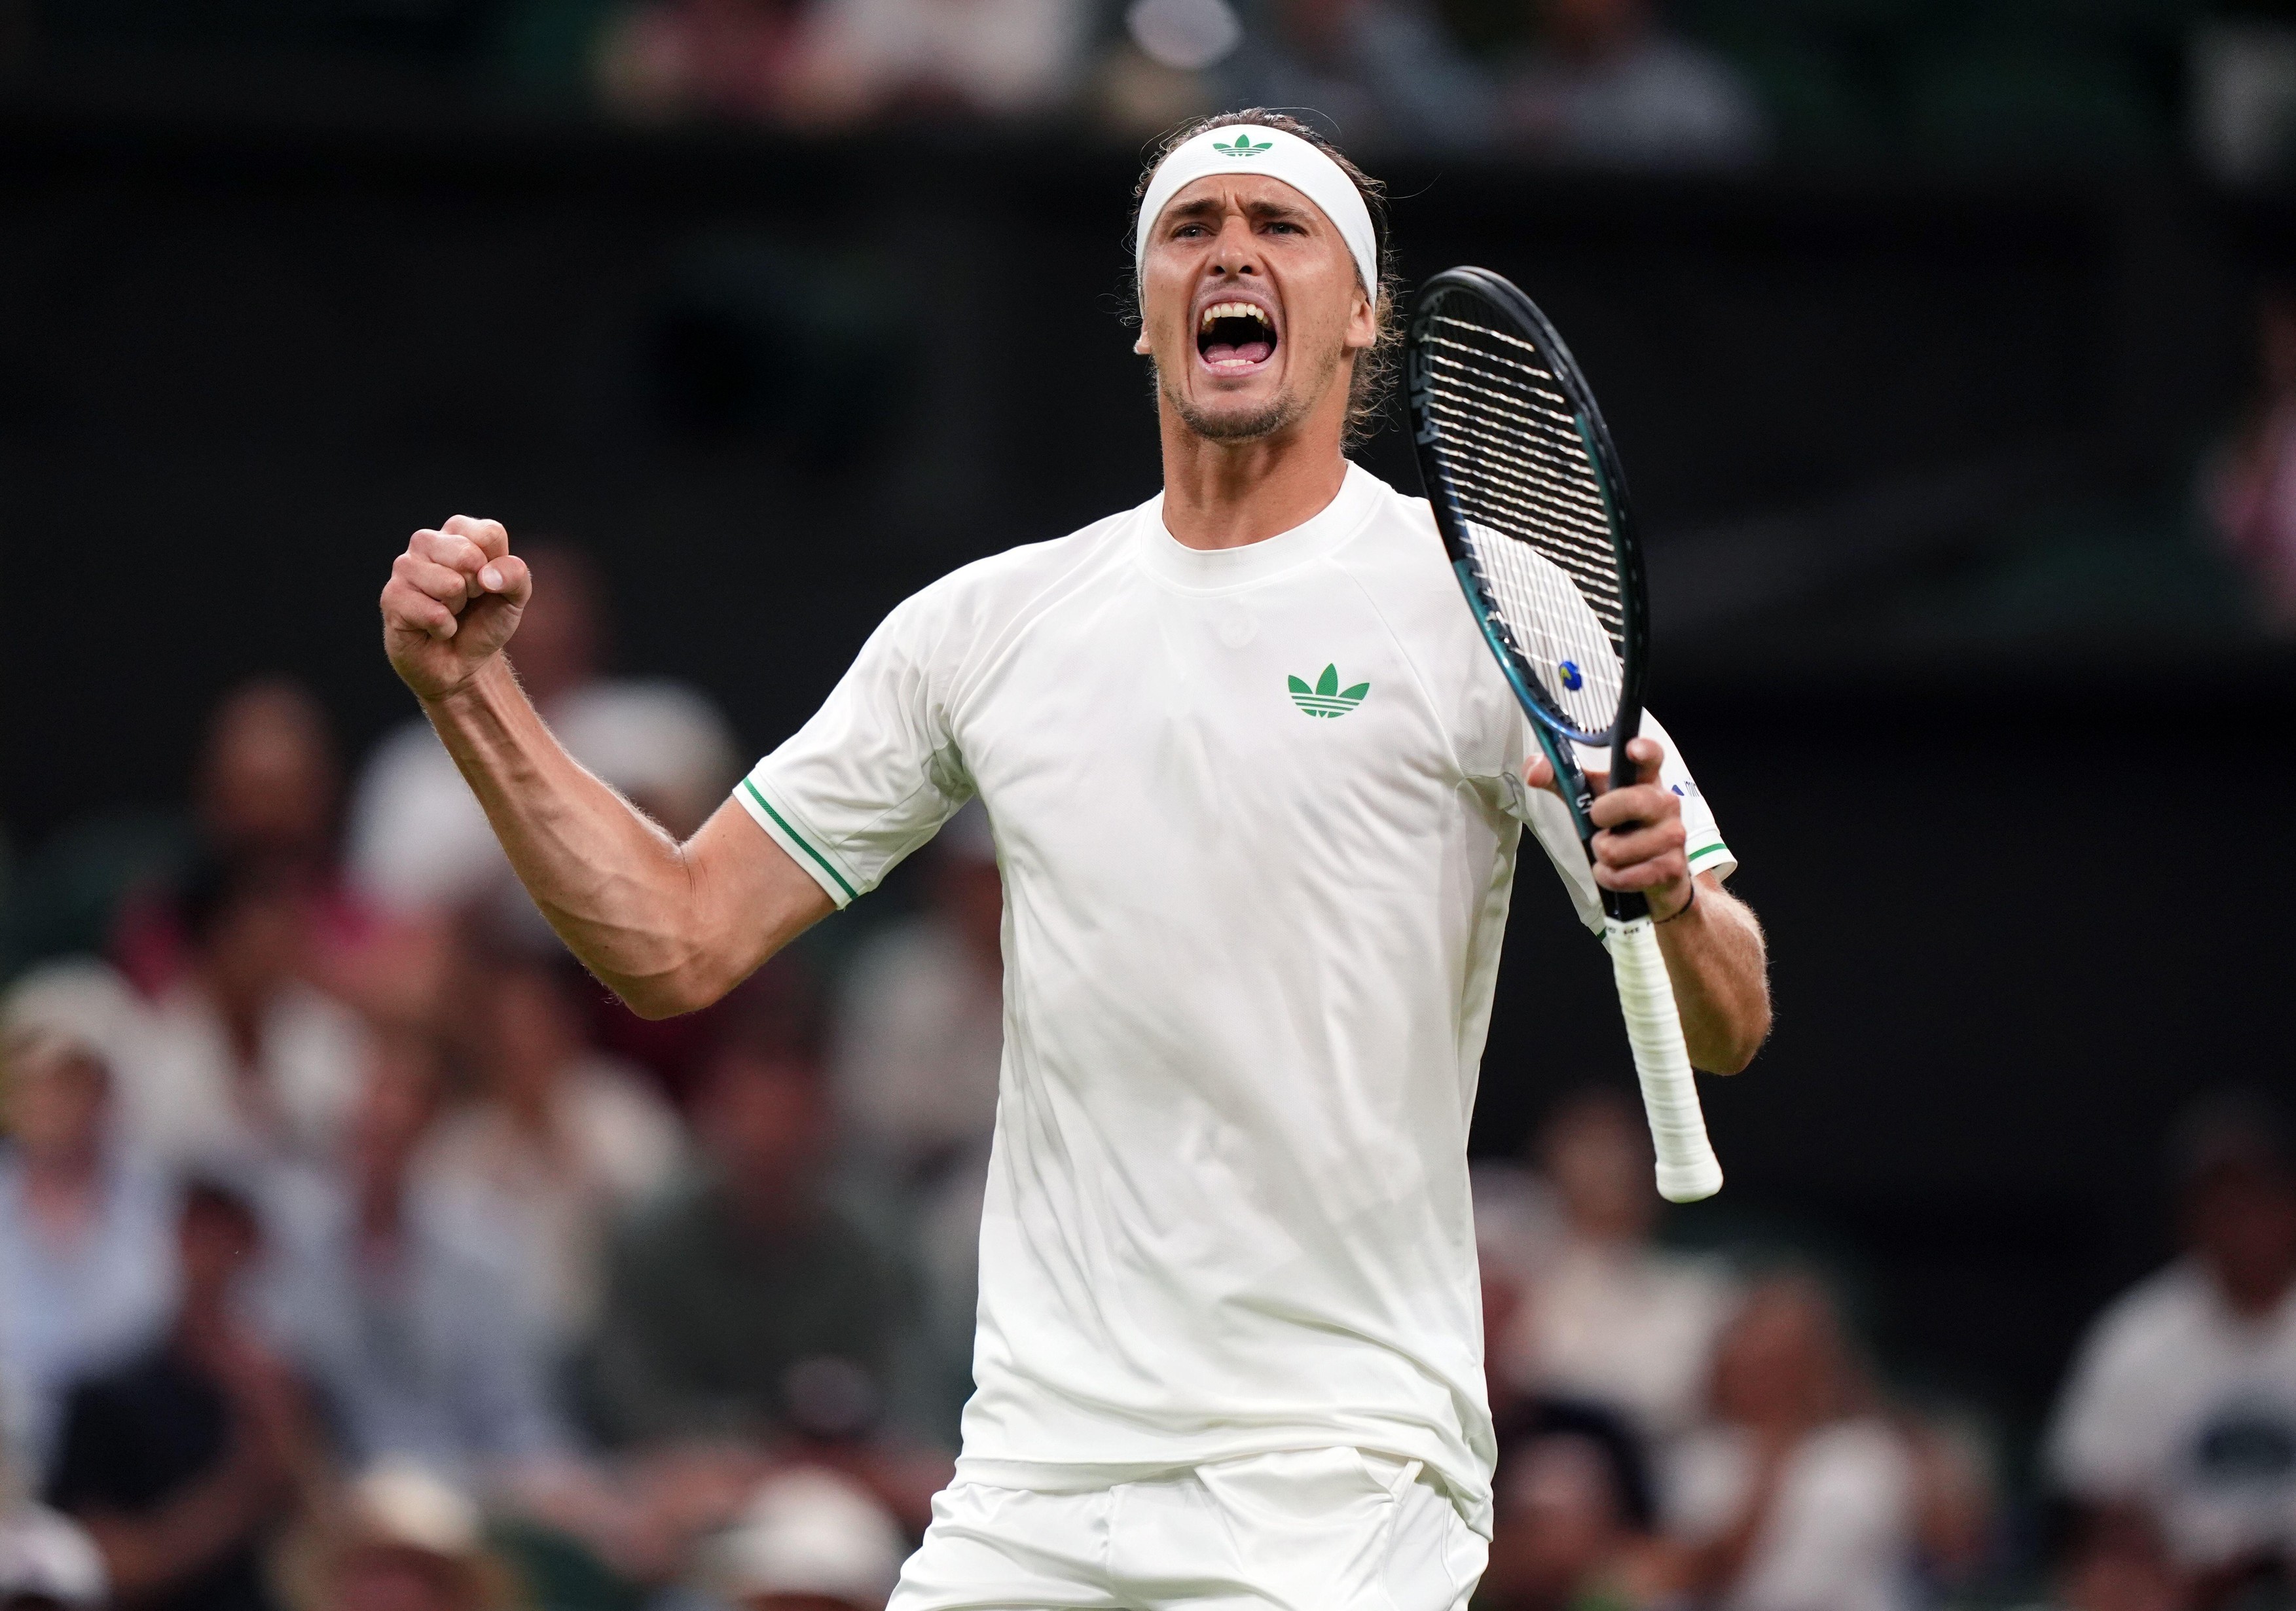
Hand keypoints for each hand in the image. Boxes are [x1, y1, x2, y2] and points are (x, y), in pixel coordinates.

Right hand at [380, 515, 531, 702]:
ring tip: (448, 612)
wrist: (463, 663)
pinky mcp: (391, 597)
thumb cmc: (485, 621)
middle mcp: (426, 542)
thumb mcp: (514, 597)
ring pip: (450, 584)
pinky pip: (433, 613)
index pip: (490, 534)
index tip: (488, 583)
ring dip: (457, 609)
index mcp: (458, 533)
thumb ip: (516, 575)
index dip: (498, 569)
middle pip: (467, 555)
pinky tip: (434, 628)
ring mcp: (404, 567)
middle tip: (466, 600)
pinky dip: (444, 629)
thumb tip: (487, 575)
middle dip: (476, 588)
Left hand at [1525, 734, 1692, 919]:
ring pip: (1615, 849)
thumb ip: (1557, 780)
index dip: (1644, 750)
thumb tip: (1534, 771)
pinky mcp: (1671, 868)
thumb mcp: (1586, 800)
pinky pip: (1622, 876)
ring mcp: (1672, 835)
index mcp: (1644, 779)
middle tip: (1599, 824)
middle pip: (1631, 803)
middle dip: (1602, 816)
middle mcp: (1665, 802)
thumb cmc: (1617, 828)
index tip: (1632, 748)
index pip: (1652, 756)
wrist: (1653, 875)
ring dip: (1601, 855)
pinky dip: (1609, 878)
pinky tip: (1618, 872)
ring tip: (1612, 851)